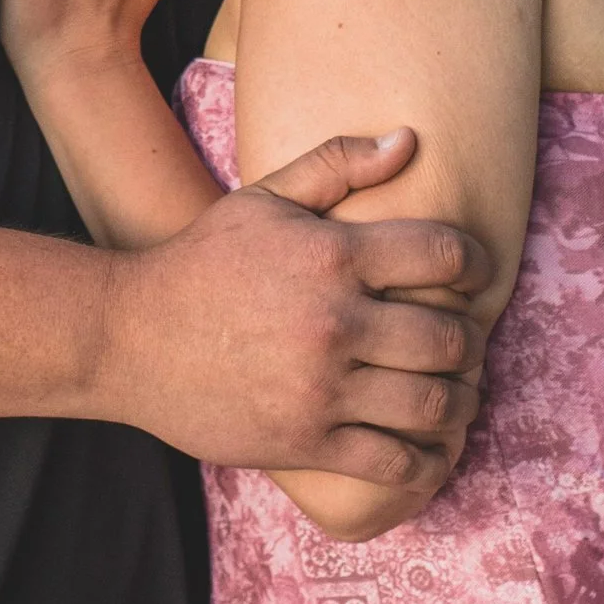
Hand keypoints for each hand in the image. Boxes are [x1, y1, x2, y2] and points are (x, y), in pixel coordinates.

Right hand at [100, 129, 491, 494]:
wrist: (127, 337)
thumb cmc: (199, 263)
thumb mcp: (262, 198)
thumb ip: (337, 164)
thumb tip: (409, 140)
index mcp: (332, 256)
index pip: (444, 254)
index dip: (476, 264)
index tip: (475, 276)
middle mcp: (335, 322)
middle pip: (451, 339)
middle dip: (470, 344)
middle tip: (465, 347)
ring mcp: (322, 387)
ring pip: (433, 406)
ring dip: (460, 405)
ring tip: (457, 399)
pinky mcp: (305, 440)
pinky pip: (392, 462)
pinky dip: (426, 464)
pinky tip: (430, 454)